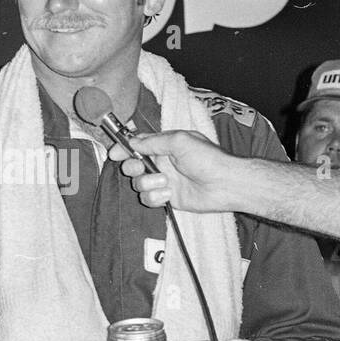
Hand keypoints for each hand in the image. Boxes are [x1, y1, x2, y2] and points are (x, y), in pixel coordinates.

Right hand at [106, 131, 236, 211]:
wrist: (224, 184)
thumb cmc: (207, 159)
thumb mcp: (179, 142)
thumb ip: (153, 142)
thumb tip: (133, 141)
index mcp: (165, 145)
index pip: (138, 144)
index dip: (124, 148)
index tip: (115, 154)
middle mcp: (162, 163)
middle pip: (133, 165)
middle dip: (133, 167)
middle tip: (139, 169)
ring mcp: (164, 181)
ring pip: (139, 184)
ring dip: (148, 184)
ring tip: (165, 183)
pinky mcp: (167, 198)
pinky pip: (149, 199)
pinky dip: (155, 197)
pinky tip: (169, 195)